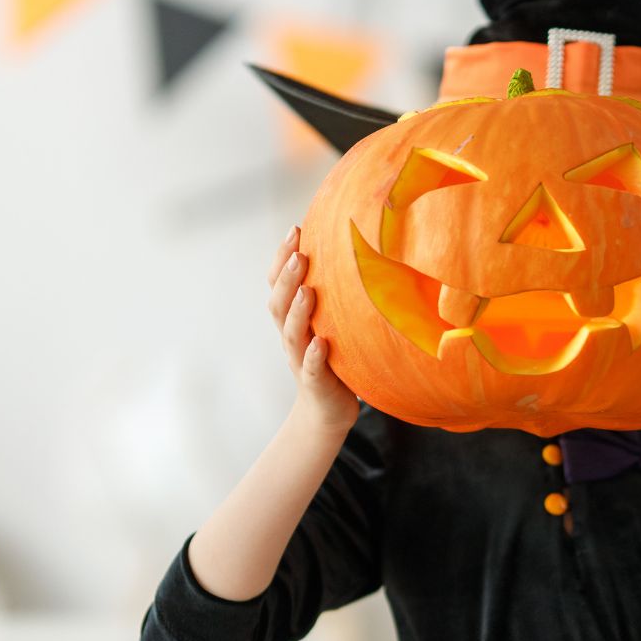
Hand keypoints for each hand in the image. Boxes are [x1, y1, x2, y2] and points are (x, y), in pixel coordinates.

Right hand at [266, 225, 357, 432]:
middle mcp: (292, 336)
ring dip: (297, 311)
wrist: (327, 410)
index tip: (295, 229)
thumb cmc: (334, 357)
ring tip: (306, 291)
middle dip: (286, 277)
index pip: (279, 284)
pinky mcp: (315, 383)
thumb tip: (361, 248)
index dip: (282, 258)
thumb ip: (335, 293)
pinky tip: (321, 342)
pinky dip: (314, 354)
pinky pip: (312, 367)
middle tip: (299, 254)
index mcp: (293, 318)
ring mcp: (301, 359)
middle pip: (279, 304)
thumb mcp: (332, 322)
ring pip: (291, 334)